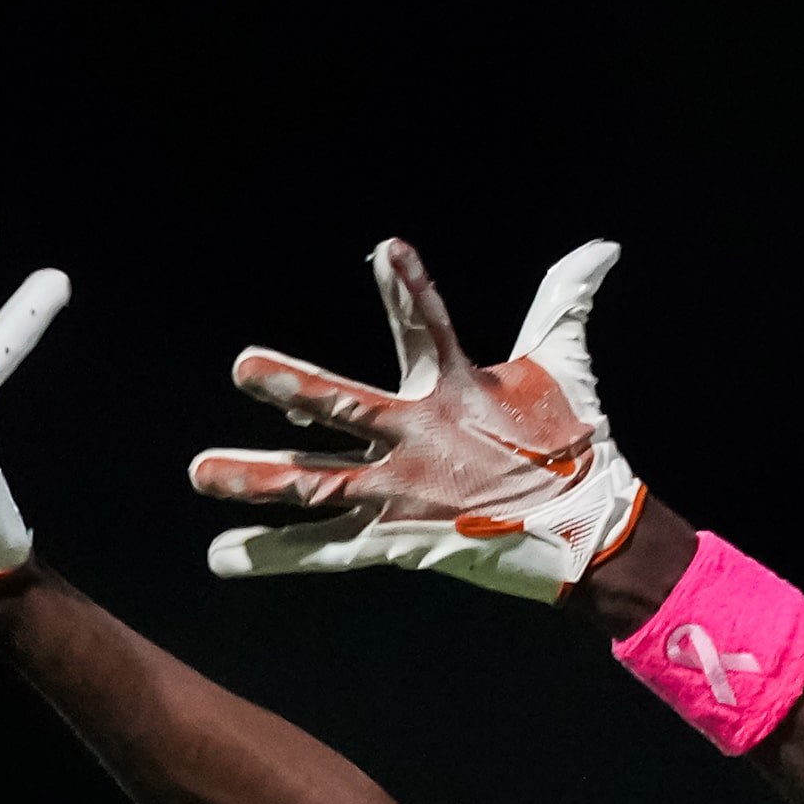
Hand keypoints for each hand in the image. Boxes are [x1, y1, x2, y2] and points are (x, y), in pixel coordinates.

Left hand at [190, 238, 643, 602]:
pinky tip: (220, 558)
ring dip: (257, 479)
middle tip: (244, 366)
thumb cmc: (573, 444)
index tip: (385, 249)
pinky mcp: (398, 542)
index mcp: (459, 389)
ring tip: (199, 472)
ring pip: (319, 483)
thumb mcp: (565, 365)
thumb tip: (604, 245)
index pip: (431, 327)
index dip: (411, 289)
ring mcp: (405, 494)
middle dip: (298, 386)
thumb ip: (565, 299)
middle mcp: (423, 440)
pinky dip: (274, 556)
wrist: (589, 537)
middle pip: (351, 408)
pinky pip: (327, 550)